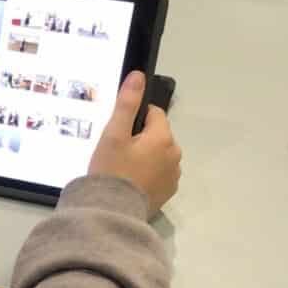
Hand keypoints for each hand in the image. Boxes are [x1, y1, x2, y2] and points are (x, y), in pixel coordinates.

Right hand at [88, 72, 181, 213]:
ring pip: (159, 154)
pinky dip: (149, 174)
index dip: (135, 119)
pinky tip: (132, 182)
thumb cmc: (112, 169)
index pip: (154, 113)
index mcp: (163, 137)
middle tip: (118, 152)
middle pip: (157, 135)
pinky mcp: (168, 192)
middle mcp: (174, 154)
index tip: (119, 133)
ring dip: (146, 157)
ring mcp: (174, 175)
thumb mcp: (114, 134)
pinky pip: (160, 173)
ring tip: (123, 169)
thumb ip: (127, 103)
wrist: (113, 212)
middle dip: (141, 139)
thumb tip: (139, 76)